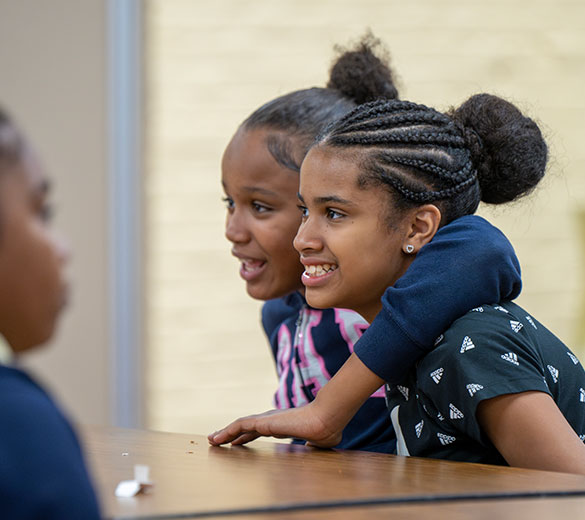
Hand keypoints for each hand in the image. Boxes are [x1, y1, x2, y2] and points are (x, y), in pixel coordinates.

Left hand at [208, 402, 342, 447]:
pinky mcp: (263, 422)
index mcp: (282, 425)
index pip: (259, 430)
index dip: (246, 436)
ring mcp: (266, 420)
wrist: (326, 421)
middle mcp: (272, 420)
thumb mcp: (317, 443)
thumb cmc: (325, 430)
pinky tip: (216, 439)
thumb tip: (311, 450)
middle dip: (231, 434)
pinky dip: (226, 431)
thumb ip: (311, 446)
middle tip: (218, 440)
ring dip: (225, 433)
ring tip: (212, 440)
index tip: (236, 442)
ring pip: (239, 425)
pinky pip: (239, 425)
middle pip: (246, 427)